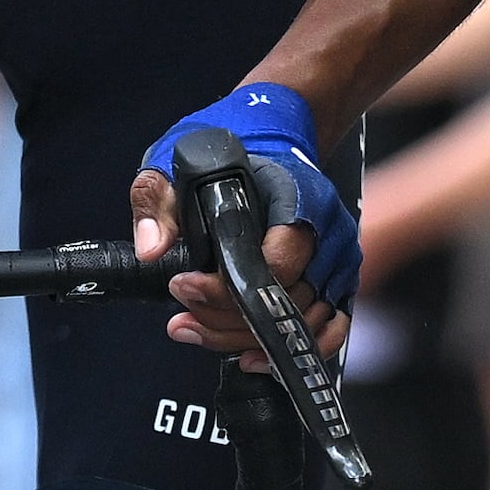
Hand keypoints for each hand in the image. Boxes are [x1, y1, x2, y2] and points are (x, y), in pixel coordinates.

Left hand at [133, 79, 357, 369]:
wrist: (271, 131)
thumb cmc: (227, 143)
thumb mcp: (177, 157)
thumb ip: (160, 199)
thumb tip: (152, 248)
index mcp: (297, 197)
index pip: (276, 263)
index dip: (225, 289)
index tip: (181, 285)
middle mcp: (327, 231)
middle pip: (287, 302)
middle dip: (225, 321)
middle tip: (181, 318)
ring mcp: (337, 258)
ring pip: (302, 324)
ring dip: (246, 341)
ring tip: (196, 330)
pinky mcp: (337, 278)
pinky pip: (330, 328)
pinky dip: (295, 351)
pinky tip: (252, 358)